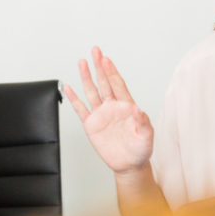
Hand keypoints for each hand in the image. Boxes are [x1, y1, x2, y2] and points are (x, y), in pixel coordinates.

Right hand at [63, 47, 154, 174]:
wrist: (128, 164)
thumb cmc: (140, 149)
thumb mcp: (146, 136)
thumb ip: (142, 122)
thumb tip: (137, 109)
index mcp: (126, 106)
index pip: (118, 85)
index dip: (112, 72)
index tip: (106, 59)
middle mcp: (112, 106)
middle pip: (104, 82)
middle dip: (100, 66)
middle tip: (95, 51)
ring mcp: (101, 114)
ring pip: (92, 92)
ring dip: (86, 77)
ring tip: (82, 62)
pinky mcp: (91, 124)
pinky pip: (80, 109)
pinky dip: (74, 99)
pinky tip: (68, 87)